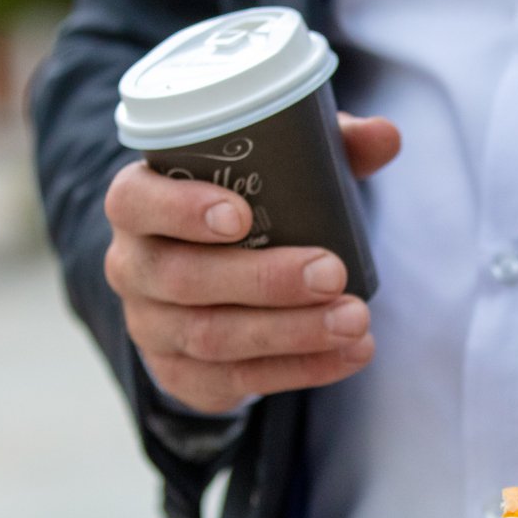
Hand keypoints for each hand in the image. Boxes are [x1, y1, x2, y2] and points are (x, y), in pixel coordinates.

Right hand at [104, 113, 400, 412]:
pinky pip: (234, 381)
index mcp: (138, 203)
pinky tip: (348, 354)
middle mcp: (132, 267)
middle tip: (331, 272)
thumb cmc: (244, 209)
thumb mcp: (275, 169)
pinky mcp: (181, 375)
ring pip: (211, 337)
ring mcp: (151, 327)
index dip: (180, 210)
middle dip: (263, 280)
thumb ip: (325, 147)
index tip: (241, 216)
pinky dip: (300, 369)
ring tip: (354, 319)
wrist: (213, 284)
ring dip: (291, 332)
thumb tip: (384, 136)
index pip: (135, 203)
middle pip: (183, 279)